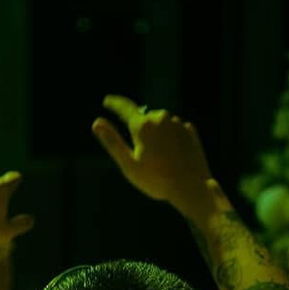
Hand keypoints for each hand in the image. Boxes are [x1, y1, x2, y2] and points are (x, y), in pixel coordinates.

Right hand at [92, 95, 213, 213]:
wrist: (192, 188)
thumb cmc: (157, 180)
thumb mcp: (128, 164)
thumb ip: (112, 141)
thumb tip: (96, 122)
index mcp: (143, 125)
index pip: (124, 107)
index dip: (114, 104)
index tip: (107, 101)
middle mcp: (161, 118)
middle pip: (144, 119)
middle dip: (140, 130)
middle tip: (143, 155)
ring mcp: (178, 123)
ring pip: (160, 124)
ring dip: (156, 134)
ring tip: (160, 159)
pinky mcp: (190, 131)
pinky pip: (174, 130)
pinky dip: (170, 139)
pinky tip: (172, 155)